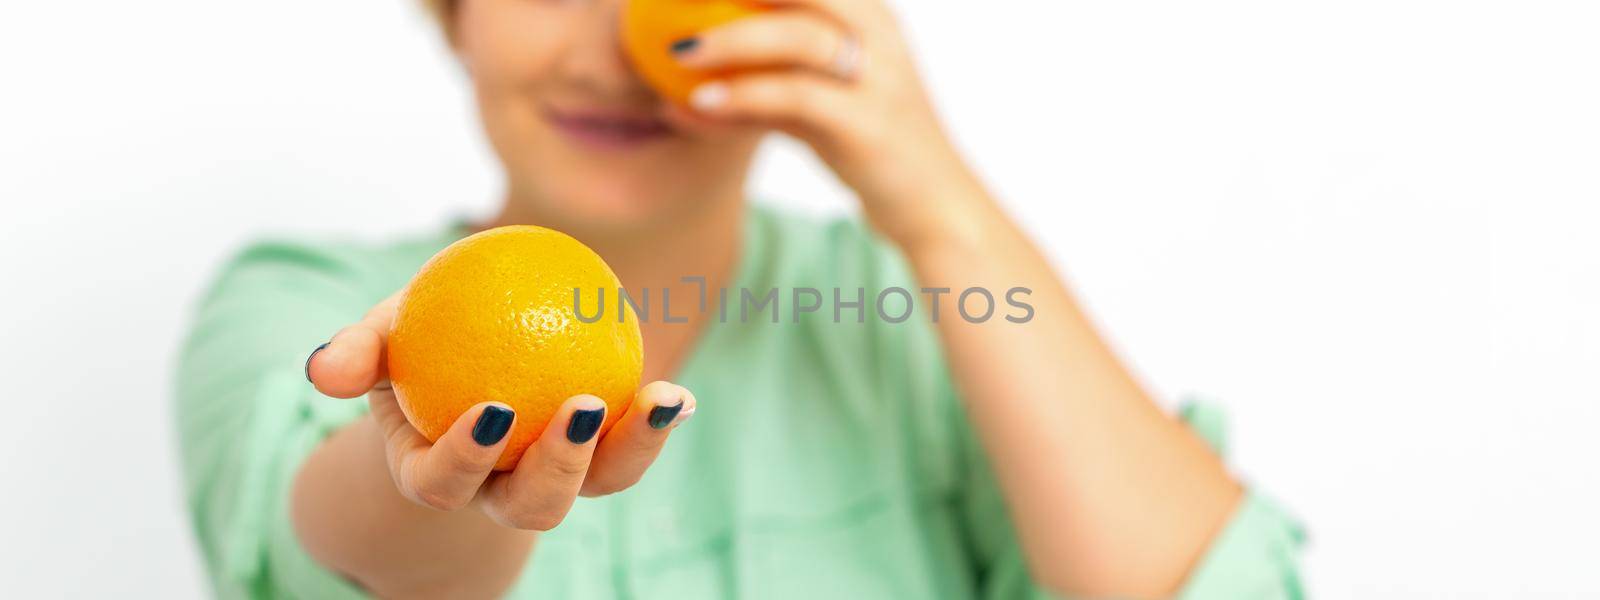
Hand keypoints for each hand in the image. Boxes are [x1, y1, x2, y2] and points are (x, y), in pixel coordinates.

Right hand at [306, 292, 695, 529]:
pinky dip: (657, 421)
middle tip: (583, 409)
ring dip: (632, 449)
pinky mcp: (601, 452)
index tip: (494, 411)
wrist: (465, 357)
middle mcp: (501, 488)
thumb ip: (357, 353)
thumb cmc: (415, 346)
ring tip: (659, 401)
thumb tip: (322, 368)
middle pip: (534, 506)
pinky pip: (631, 444)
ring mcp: (557, 475)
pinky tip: (679, 396)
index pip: (446, 483)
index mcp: (438, 472)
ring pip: (598, 485)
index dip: (466, 458)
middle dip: (560, 469)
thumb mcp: (382, 339)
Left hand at [667, 0, 981, 243]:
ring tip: (680, 52)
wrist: (934, 205)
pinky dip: (742, 97)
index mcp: (872, 15)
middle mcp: (880, 35)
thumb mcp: (819, 101)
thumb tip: (686, 73)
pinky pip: (794, 97)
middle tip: (679, 5)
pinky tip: (700, 105)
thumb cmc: (870, 145)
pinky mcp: (867, 124)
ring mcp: (878, 77)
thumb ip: (770, 77)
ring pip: (798, 37)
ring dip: (731, 40)